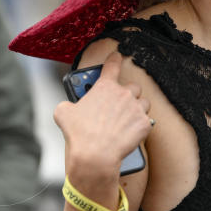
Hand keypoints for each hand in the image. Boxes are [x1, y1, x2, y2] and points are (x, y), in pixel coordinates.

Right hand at [54, 51, 152, 192]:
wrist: (96, 155)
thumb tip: (67, 108)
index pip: (112, 65)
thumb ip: (68, 105)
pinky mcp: (144, 124)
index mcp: (105, 87)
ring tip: (127, 118)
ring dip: (137, 107)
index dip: (115, 59)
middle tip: (119, 103)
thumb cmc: (80, 134)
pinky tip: (132, 132)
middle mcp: (123, 94)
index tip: (117, 55)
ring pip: (143, 102)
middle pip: (132, 86)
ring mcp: (136, 108)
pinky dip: (141, 125)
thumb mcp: (63, 114)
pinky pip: (147, 121)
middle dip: (127, 93)